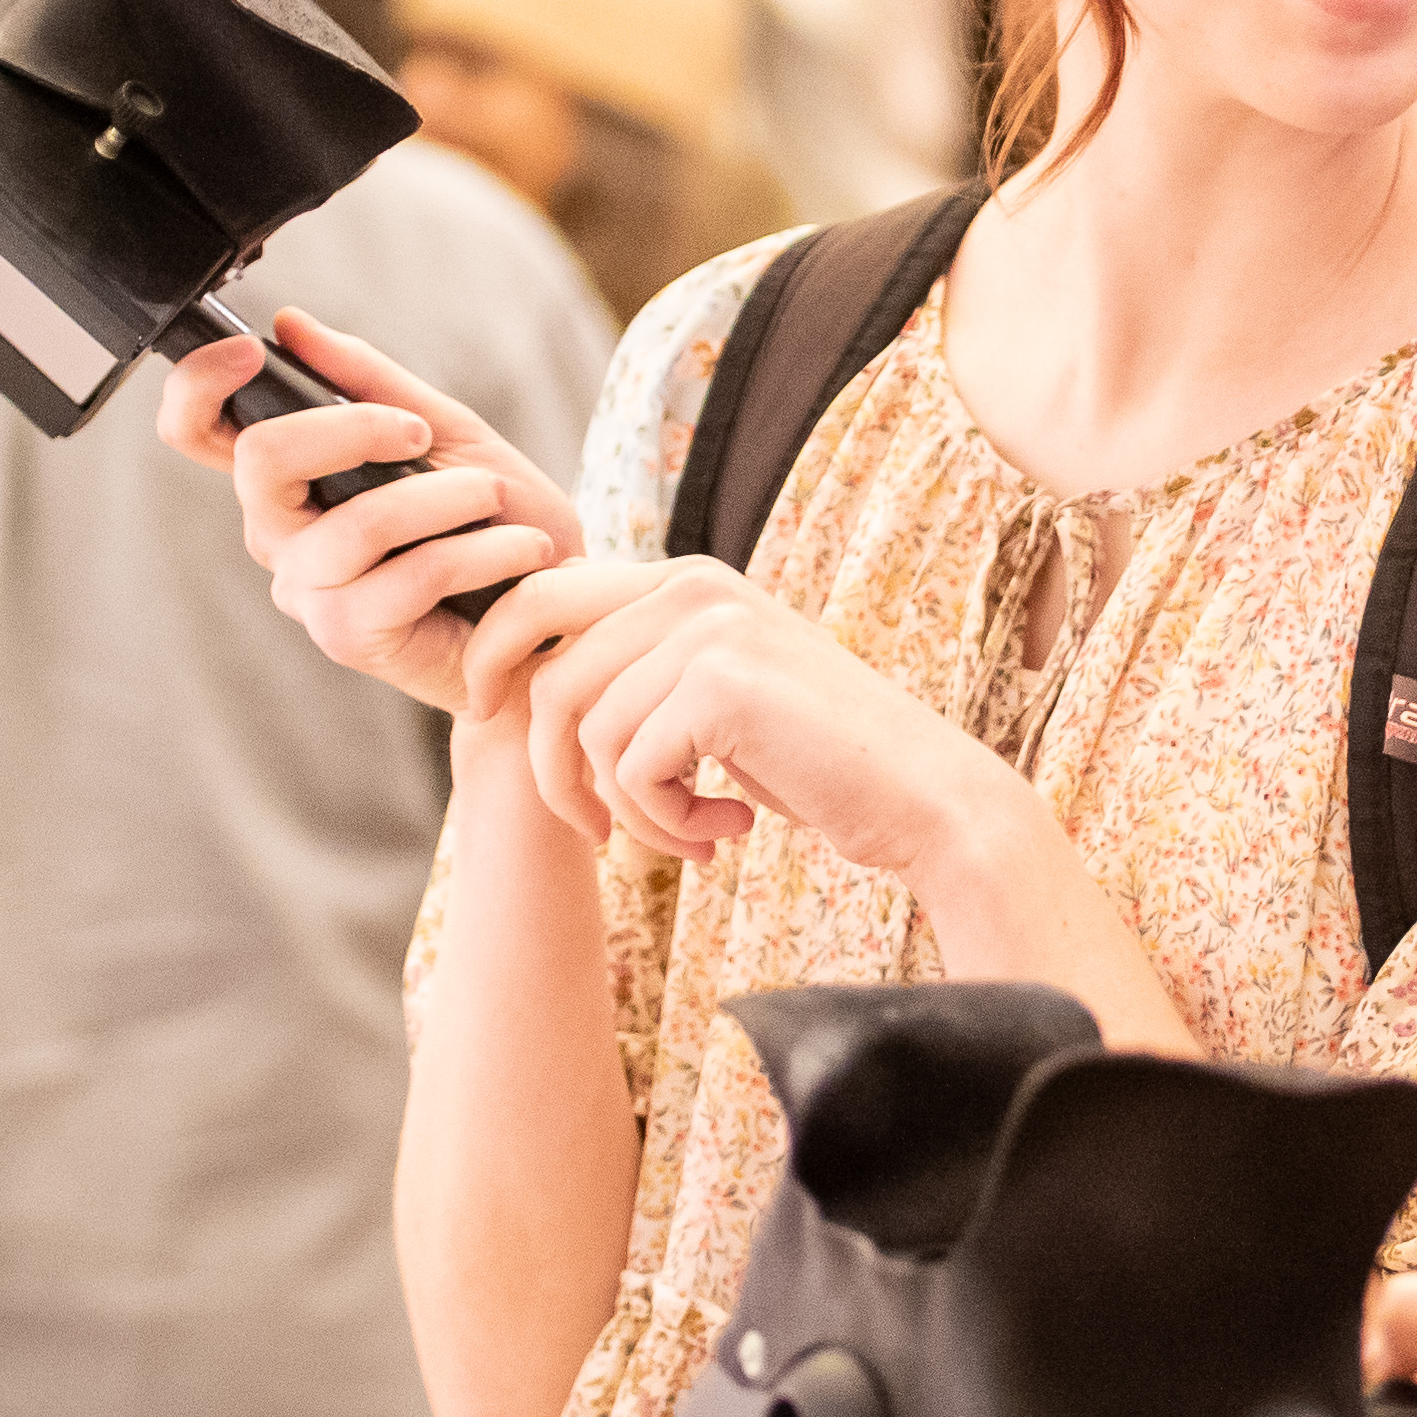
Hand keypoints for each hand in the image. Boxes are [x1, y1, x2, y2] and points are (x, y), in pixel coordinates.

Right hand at [155, 305, 579, 712]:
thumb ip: (367, 380)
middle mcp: (280, 535)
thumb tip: (291, 325)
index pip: (199, 432)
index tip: (251, 348)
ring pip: (354, 526)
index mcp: (286, 479)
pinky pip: (408, 577)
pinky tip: (521, 547)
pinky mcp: (350, 637)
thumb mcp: (441, 429)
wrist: (552, 607)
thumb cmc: (493, 519)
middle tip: (421, 431)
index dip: (199, 384)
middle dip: (349, 428)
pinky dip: (480, 551)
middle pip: (260, 461)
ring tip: (493, 495)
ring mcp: (308, 592)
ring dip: (444, 497)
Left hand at [446, 548, 998, 877]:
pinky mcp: (721, 682)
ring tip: (695, 836)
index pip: (544, 596)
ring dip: (631, 812)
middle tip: (591, 828)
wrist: (926, 799)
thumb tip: (517, 696)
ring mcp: (708, 628)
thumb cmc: (820, 766)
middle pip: (547, 672)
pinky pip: (633, 770)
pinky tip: (729, 829)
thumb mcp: (714, 706)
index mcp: (685, 581)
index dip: (496, 662)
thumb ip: (639, 680)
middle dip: (548, 765)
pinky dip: (667, 822)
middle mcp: (691, 586)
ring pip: (588, 735)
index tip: (490, 727)